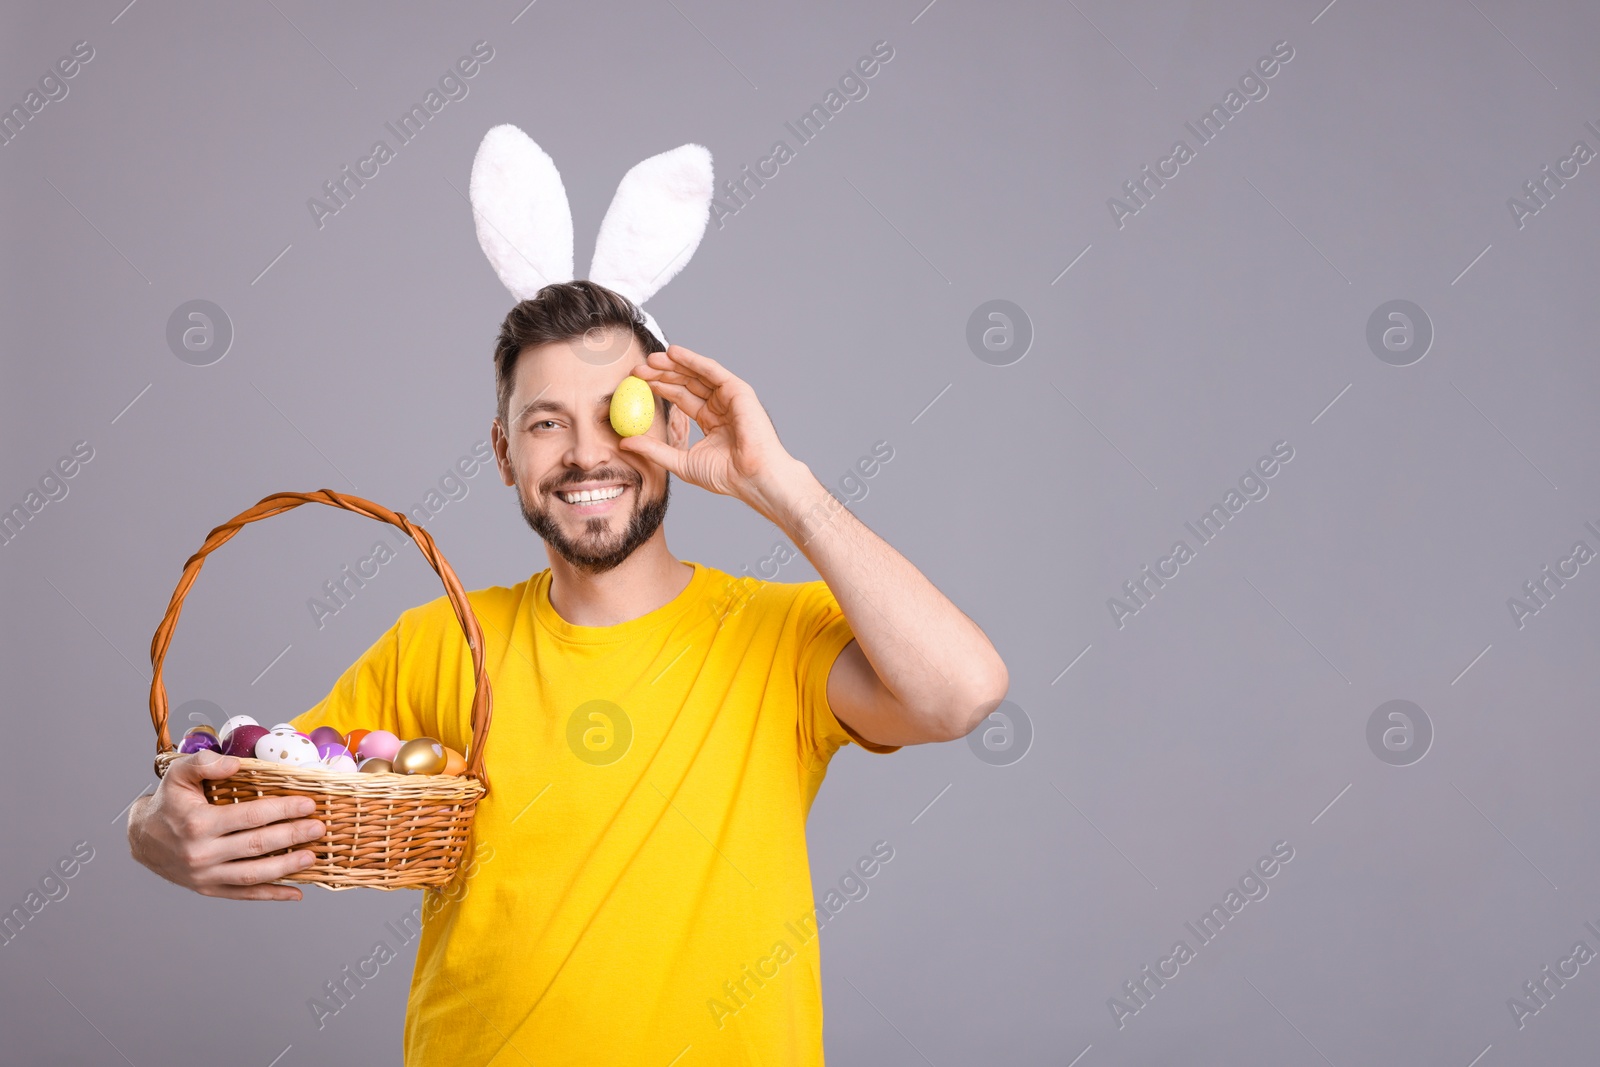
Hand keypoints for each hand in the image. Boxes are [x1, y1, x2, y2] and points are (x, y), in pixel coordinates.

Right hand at [127, 750, 323, 900]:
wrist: (141, 838)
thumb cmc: (168, 802)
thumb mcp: (178, 774)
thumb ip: (205, 762)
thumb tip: (236, 763)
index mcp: (198, 823)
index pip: (251, 816)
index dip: (283, 809)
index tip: (308, 804)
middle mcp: (201, 853)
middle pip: (257, 845)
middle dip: (292, 835)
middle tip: (318, 828)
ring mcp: (204, 875)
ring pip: (253, 874)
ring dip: (287, 867)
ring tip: (312, 857)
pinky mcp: (207, 889)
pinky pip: (243, 894)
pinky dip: (270, 895)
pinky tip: (295, 892)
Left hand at [620, 345, 805, 517]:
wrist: (752, 478)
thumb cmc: (725, 476)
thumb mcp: (680, 461)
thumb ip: (654, 449)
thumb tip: (624, 443)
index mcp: (711, 421)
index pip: (681, 398)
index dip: (659, 388)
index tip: (636, 384)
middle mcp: (721, 406)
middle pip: (686, 382)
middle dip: (662, 374)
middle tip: (638, 369)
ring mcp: (730, 397)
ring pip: (697, 374)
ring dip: (673, 364)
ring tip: (650, 359)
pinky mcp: (738, 391)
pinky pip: (712, 370)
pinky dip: (693, 360)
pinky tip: (673, 353)